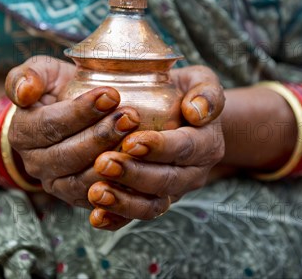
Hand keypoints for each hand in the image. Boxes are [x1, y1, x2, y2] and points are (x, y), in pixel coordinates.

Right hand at [4, 56, 139, 207]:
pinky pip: (97, 199)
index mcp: (22, 133)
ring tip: (138, 138)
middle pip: (68, 154)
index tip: (111, 94)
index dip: (81, 111)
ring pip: (82, 180)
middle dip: (102, 135)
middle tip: (131, 116)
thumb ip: (27, 75)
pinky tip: (139, 165)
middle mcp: (35, 163)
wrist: (70, 115)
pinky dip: (118, 185)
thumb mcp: (41, 73)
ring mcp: (56, 184)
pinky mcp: (77, 198)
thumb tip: (24, 93)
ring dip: (113, 160)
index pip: (50, 124)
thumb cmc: (58, 89)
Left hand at [87, 66, 224, 229]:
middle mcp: (192, 173)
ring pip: (151, 205)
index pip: (185, 148)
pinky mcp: (151, 202)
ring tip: (95, 192)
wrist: (181, 114)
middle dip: (134, 175)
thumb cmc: (184, 92)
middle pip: (166, 181)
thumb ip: (206, 91)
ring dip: (123, 201)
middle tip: (103, 163)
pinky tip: (95, 216)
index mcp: (207, 144)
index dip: (159, 147)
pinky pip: (135, 217)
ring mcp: (171, 192)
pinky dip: (116, 220)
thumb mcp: (201, 81)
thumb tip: (196, 111)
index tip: (131, 141)